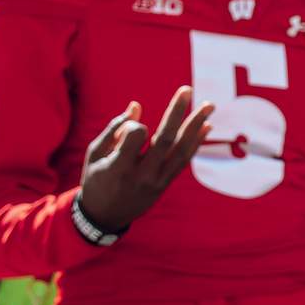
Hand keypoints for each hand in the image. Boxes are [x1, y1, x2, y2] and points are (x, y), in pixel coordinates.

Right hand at [76, 85, 213, 232]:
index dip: (134, 123)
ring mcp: (157, 181)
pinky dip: (196, 143)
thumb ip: (114, 129)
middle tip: (187, 88)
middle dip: (177, 111)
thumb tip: (136, 105)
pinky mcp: (166, 184)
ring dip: (196, 125)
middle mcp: (141, 175)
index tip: (129, 124)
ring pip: (181, 150)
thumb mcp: (95, 154)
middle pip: (165, 139)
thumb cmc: (96, 179)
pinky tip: (206, 126)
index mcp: (118, 167)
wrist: (105, 216)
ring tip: (209, 105)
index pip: (136, 135)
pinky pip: (184, 161)